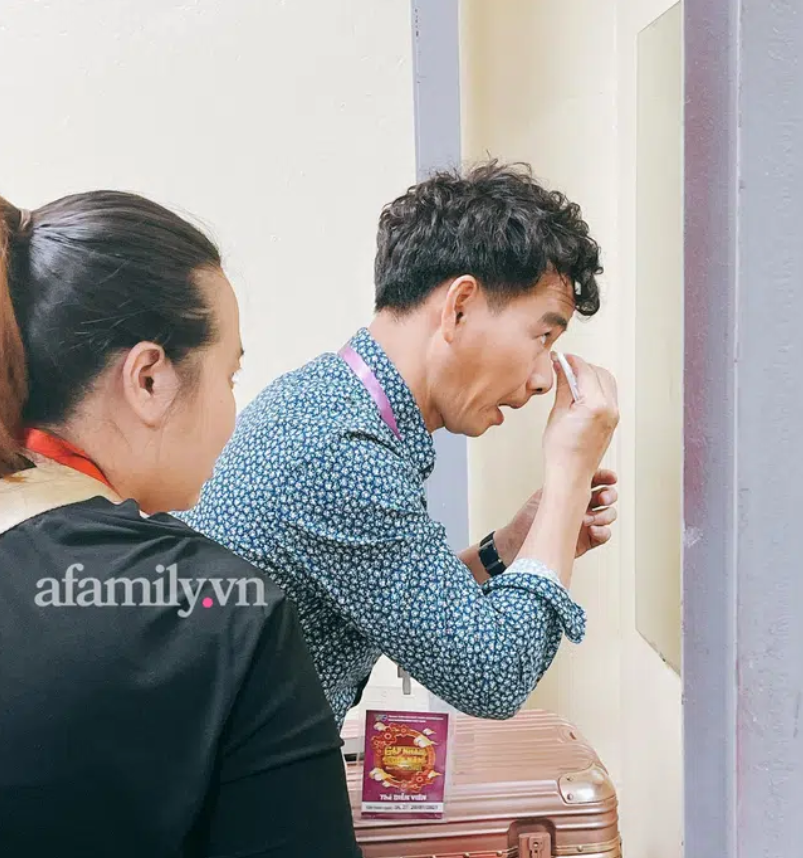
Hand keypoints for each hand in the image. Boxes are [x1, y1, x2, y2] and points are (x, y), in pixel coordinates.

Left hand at [496, 469, 618, 562]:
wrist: (519, 543)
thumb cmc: (528, 518)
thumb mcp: (544, 495)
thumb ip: (563, 484)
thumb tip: (579, 471)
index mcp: (572, 491)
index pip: (595, 480)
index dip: (606, 477)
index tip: (611, 477)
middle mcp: (581, 506)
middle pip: (607, 496)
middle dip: (609, 495)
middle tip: (602, 498)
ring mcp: (586, 523)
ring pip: (609, 515)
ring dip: (605, 515)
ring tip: (588, 520)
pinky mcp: (587, 541)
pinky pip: (604, 534)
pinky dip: (603, 531)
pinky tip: (592, 530)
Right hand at [542, 354, 618, 486]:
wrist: (571, 474)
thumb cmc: (561, 451)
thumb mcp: (558, 413)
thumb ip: (564, 387)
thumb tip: (562, 368)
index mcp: (596, 406)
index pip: (585, 371)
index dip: (571, 361)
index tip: (561, 358)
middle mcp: (610, 409)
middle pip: (600, 373)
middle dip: (582, 367)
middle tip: (564, 367)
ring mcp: (614, 416)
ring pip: (607, 382)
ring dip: (591, 376)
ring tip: (571, 380)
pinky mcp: (613, 421)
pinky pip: (609, 395)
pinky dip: (596, 388)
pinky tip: (580, 393)